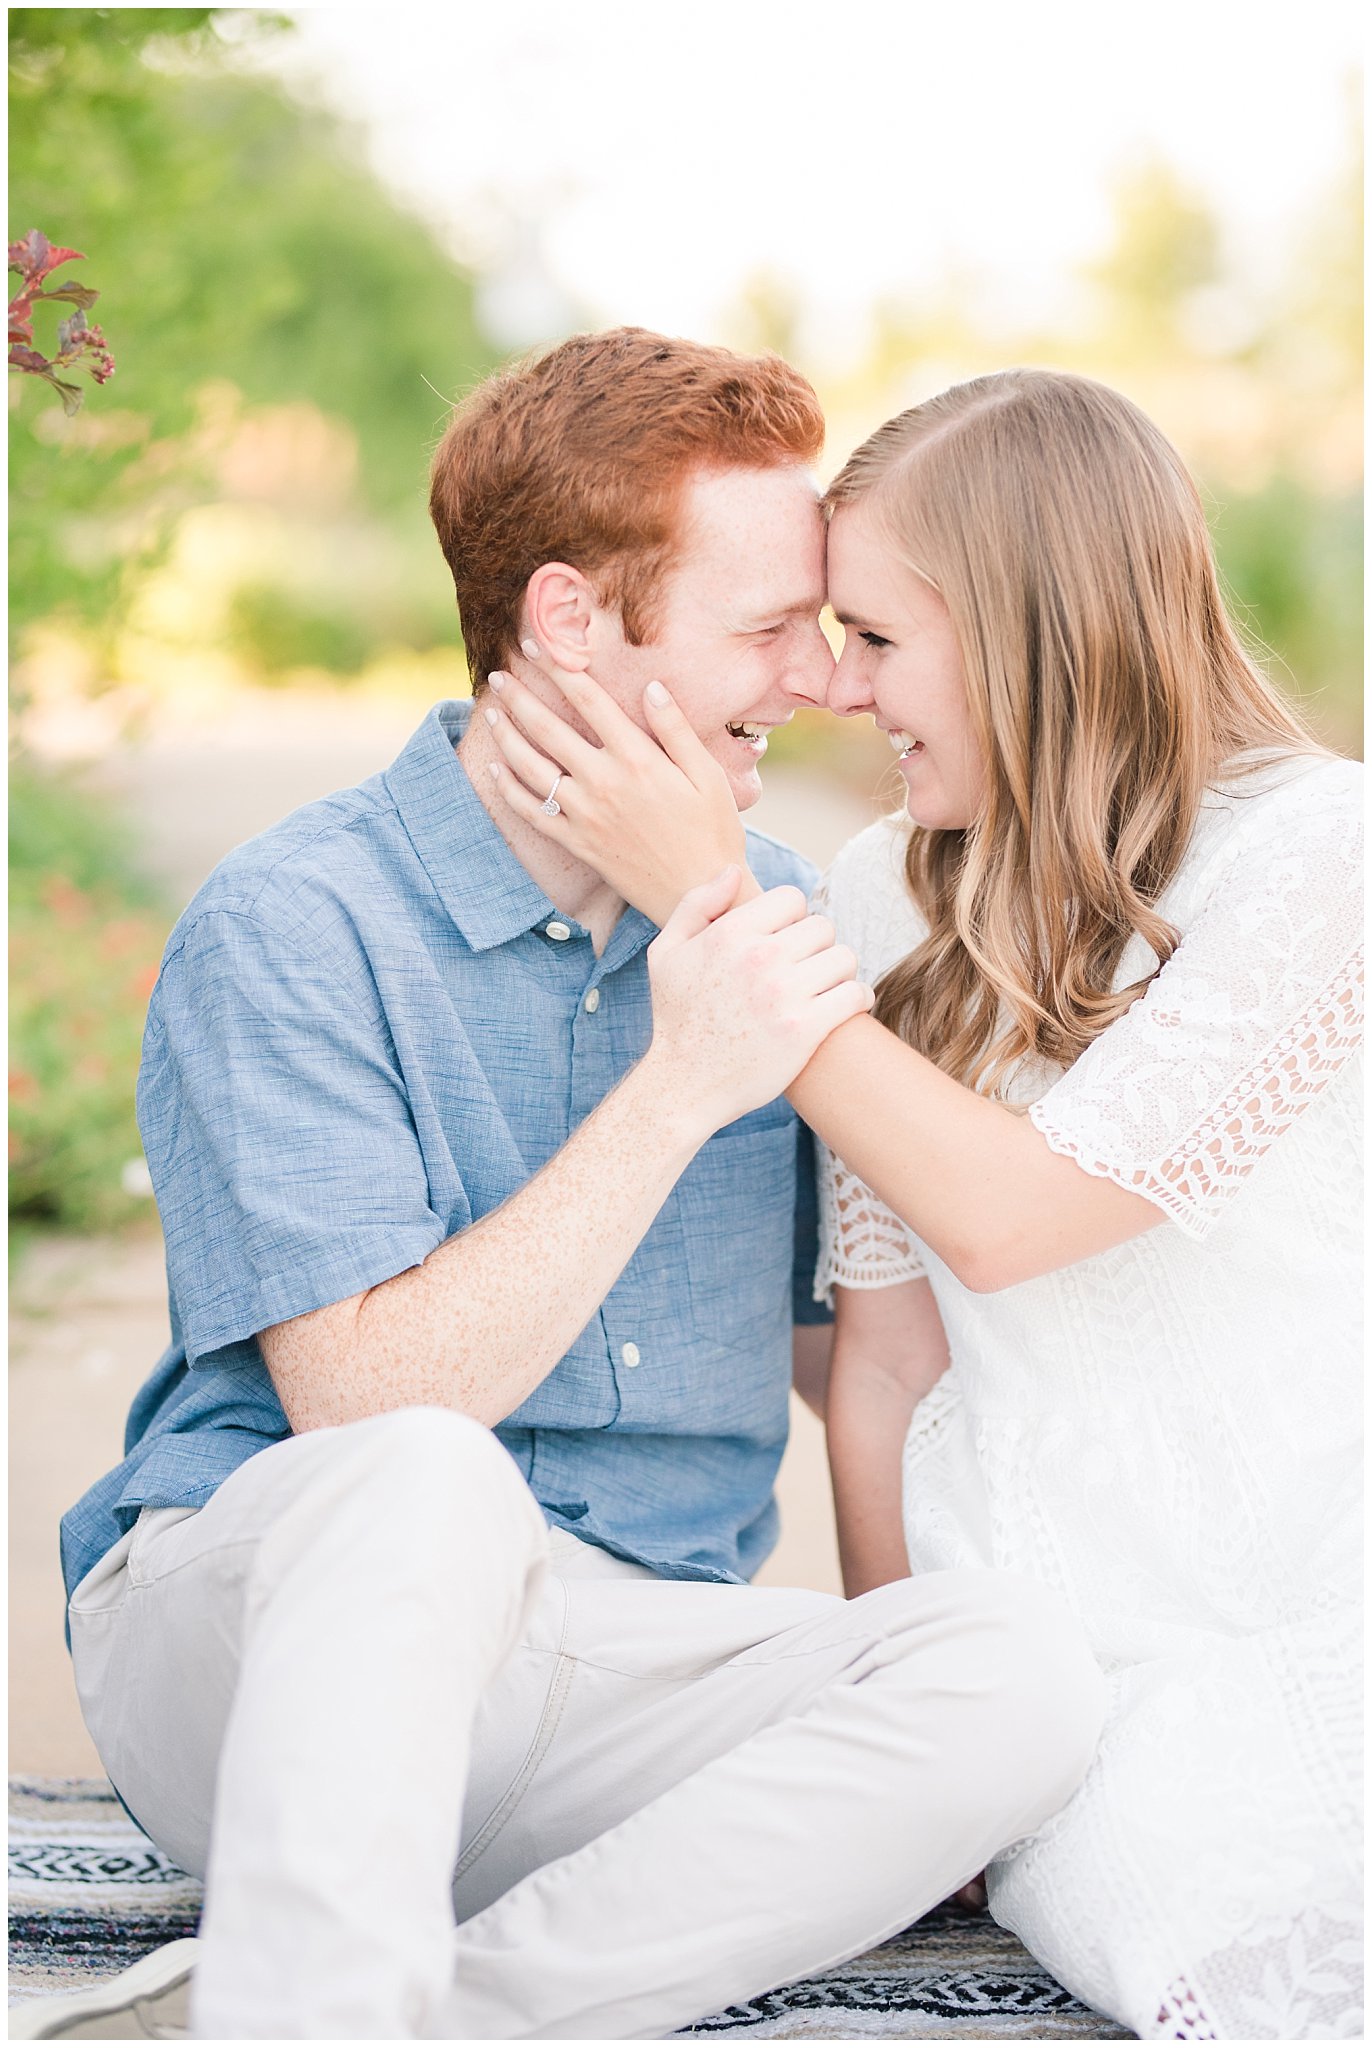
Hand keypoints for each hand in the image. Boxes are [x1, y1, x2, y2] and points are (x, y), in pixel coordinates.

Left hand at [483, 645, 747, 925]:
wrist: (699, 894)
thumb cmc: (713, 833)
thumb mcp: (708, 776)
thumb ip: (676, 729)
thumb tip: (651, 687)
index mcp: (637, 758)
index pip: (588, 699)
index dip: (558, 667)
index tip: (536, 645)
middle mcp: (604, 782)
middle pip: (548, 727)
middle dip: (519, 696)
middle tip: (498, 674)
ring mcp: (585, 815)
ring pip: (530, 767)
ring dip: (506, 735)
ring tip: (491, 713)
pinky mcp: (577, 843)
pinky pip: (532, 813)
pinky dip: (510, 789)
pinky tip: (497, 769)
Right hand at [643, 868, 872, 1134]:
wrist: (683, 1086)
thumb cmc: (676, 1019)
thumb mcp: (667, 954)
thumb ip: (696, 905)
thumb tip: (732, 871)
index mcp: (729, 933)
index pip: (792, 899)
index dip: (791, 919)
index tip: (785, 941)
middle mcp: (758, 958)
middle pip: (822, 926)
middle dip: (816, 946)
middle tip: (805, 969)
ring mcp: (784, 994)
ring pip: (843, 957)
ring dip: (838, 971)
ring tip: (823, 987)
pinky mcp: (805, 1029)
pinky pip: (855, 994)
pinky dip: (856, 998)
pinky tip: (843, 1005)